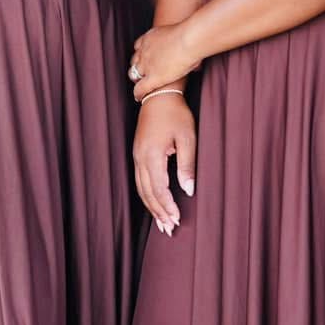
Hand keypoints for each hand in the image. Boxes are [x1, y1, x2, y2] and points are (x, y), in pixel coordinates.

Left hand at [129, 23, 200, 100]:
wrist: (188, 40)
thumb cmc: (190, 36)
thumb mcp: (180, 36)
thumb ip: (182, 45)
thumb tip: (194, 57)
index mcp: (150, 38)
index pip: (138, 46)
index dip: (141, 53)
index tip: (145, 57)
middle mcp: (145, 51)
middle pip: (134, 60)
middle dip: (137, 66)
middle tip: (143, 73)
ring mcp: (146, 65)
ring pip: (134, 75)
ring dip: (137, 79)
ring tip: (141, 85)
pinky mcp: (152, 78)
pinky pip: (140, 89)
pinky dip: (138, 93)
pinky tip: (139, 97)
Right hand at [132, 90, 194, 234]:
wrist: (158, 96)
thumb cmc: (176, 114)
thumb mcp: (187, 138)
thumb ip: (187, 165)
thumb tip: (189, 190)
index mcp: (152, 155)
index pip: (159, 189)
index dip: (168, 206)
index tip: (177, 219)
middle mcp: (140, 159)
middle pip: (147, 193)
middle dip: (159, 212)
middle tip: (170, 229)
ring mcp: (136, 157)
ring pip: (141, 190)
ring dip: (151, 208)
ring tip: (162, 223)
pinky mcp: (137, 155)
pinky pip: (139, 181)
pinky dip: (147, 196)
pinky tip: (154, 205)